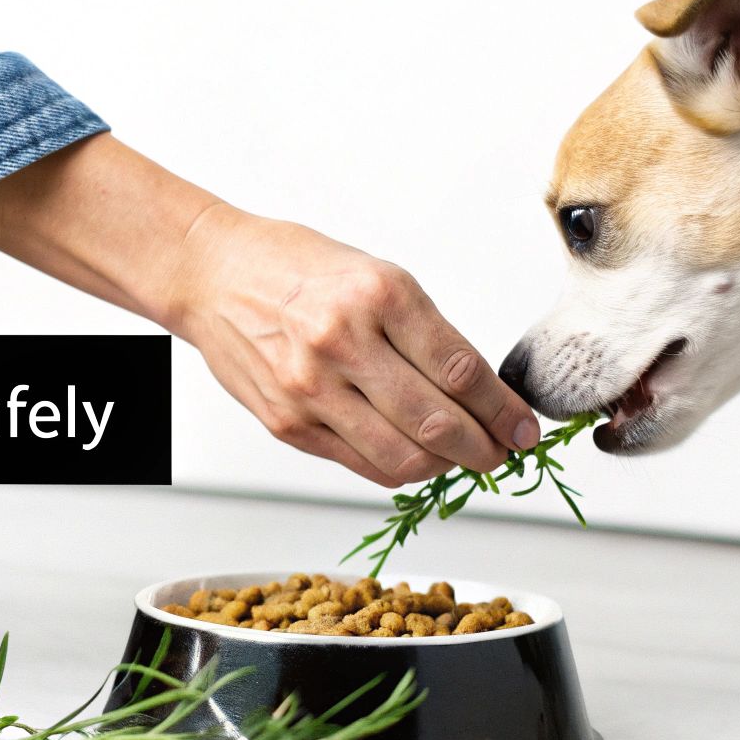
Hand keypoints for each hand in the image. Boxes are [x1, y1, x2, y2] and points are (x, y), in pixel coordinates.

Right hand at [0, 133, 536, 486]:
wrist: (213, 274)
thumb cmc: (298, 269)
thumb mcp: (376, 275)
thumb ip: (425, 332)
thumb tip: (481, 392)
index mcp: (379, 295)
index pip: (462, 370)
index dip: (503, 410)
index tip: (525, 428)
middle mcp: (344, 341)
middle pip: (439, 421)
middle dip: (485, 448)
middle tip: (504, 453)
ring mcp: (312, 387)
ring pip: (403, 456)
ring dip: (446, 468)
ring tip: (463, 460)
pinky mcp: (289, 422)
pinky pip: (362, 465)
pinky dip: (401, 470)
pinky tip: (418, 460)